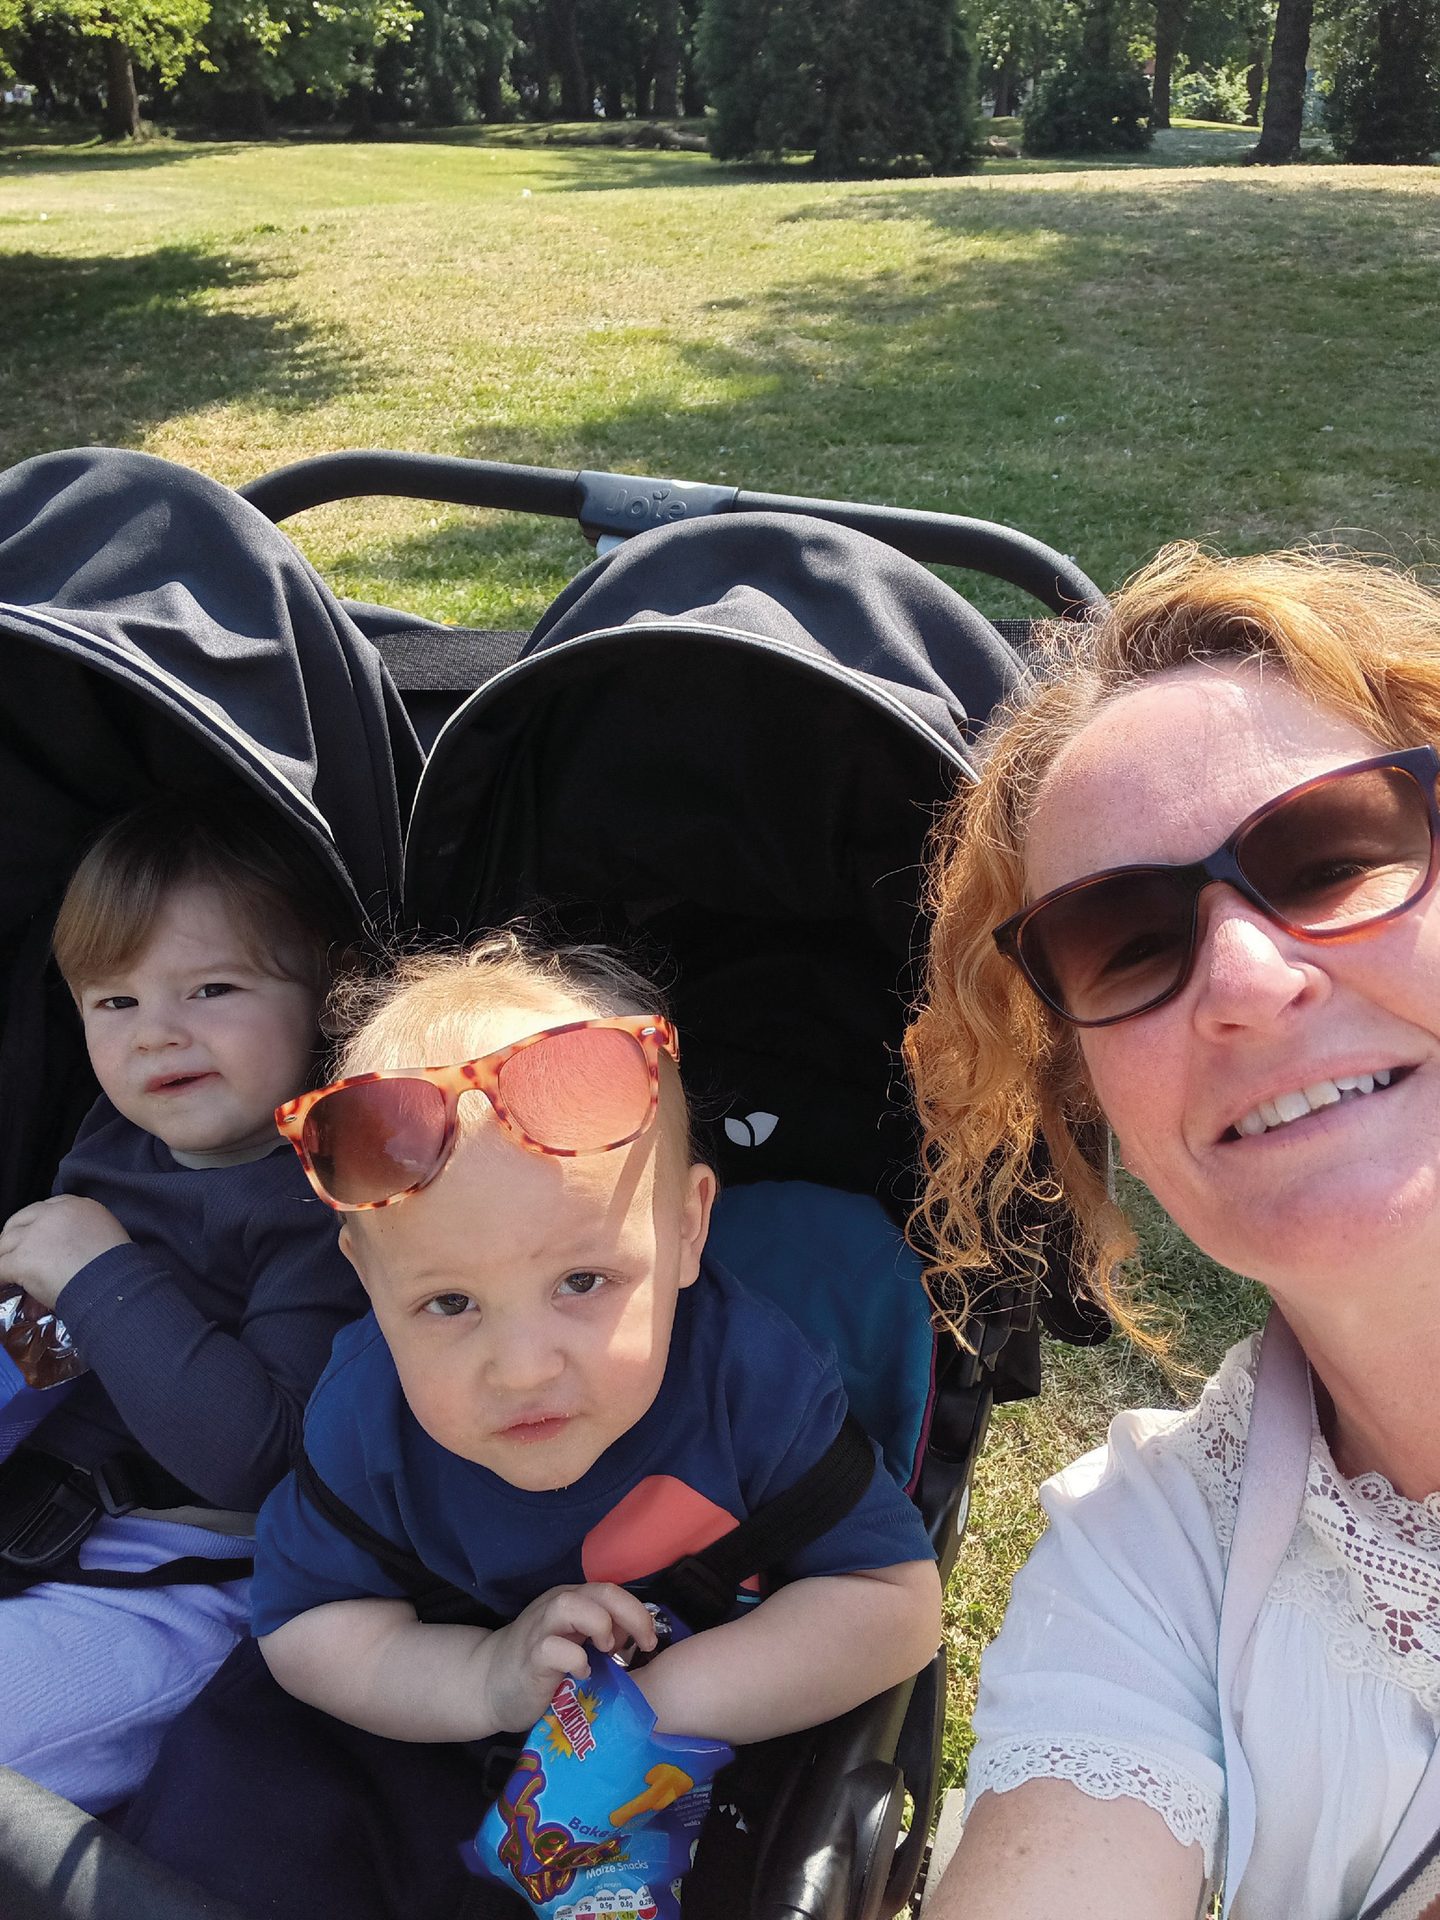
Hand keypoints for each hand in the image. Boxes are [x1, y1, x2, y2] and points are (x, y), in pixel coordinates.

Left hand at [0, 1197, 130, 1308]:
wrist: (111, 1283)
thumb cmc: (117, 1267)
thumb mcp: (106, 1235)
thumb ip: (83, 1232)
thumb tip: (66, 1250)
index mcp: (77, 1206)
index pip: (46, 1207)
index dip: (37, 1223)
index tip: (36, 1236)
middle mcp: (52, 1214)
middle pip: (20, 1220)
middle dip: (15, 1236)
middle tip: (15, 1252)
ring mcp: (33, 1236)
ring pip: (5, 1243)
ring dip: (5, 1257)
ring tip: (8, 1271)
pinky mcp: (21, 1259)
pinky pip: (0, 1267)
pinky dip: (1, 1278)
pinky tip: (5, 1284)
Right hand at [481, 1583, 657, 1734]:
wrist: (488, 1683)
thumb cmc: (540, 1665)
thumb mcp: (573, 1640)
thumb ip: (600, 1633)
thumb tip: (638, 1639)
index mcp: (572, 1601)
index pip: (611, 1591)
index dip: (637, 1611)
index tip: (649, 1640)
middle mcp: (556, 1607)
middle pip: (599, 1591)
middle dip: (630, 1614)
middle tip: (642, 1645)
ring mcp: (539, 1629)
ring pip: (570, 1604)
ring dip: (599, 1625)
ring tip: (607, 1650)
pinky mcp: (529, 1657)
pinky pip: (552, 1647)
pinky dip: (574, 1659)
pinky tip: (582, 1673)